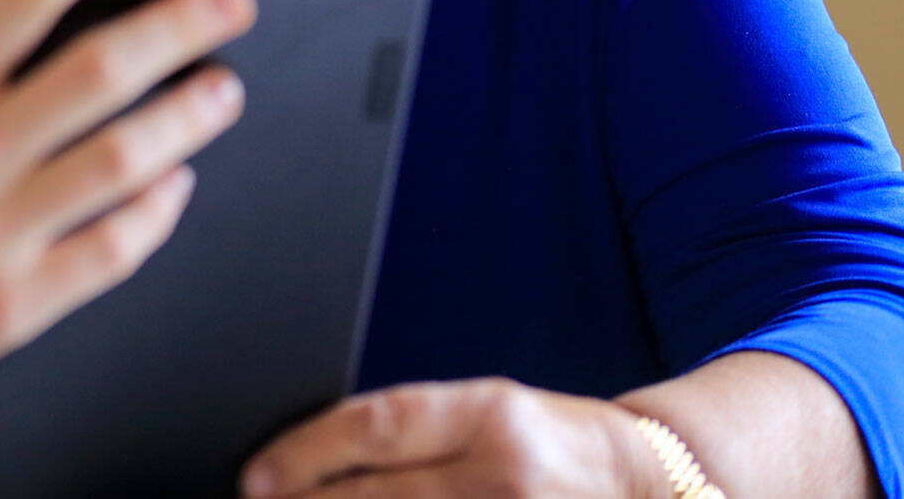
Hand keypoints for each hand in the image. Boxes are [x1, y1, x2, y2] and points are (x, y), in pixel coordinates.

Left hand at [239, 377, 666, 497]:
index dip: (305, 452)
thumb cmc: (544, 442)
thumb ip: (407, 432)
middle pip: (378, 498)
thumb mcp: (484, 413)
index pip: (376, 425)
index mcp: (489, 414)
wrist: (646, 484)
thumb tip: (306, 455)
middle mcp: (505, 473)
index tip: (256, 476)